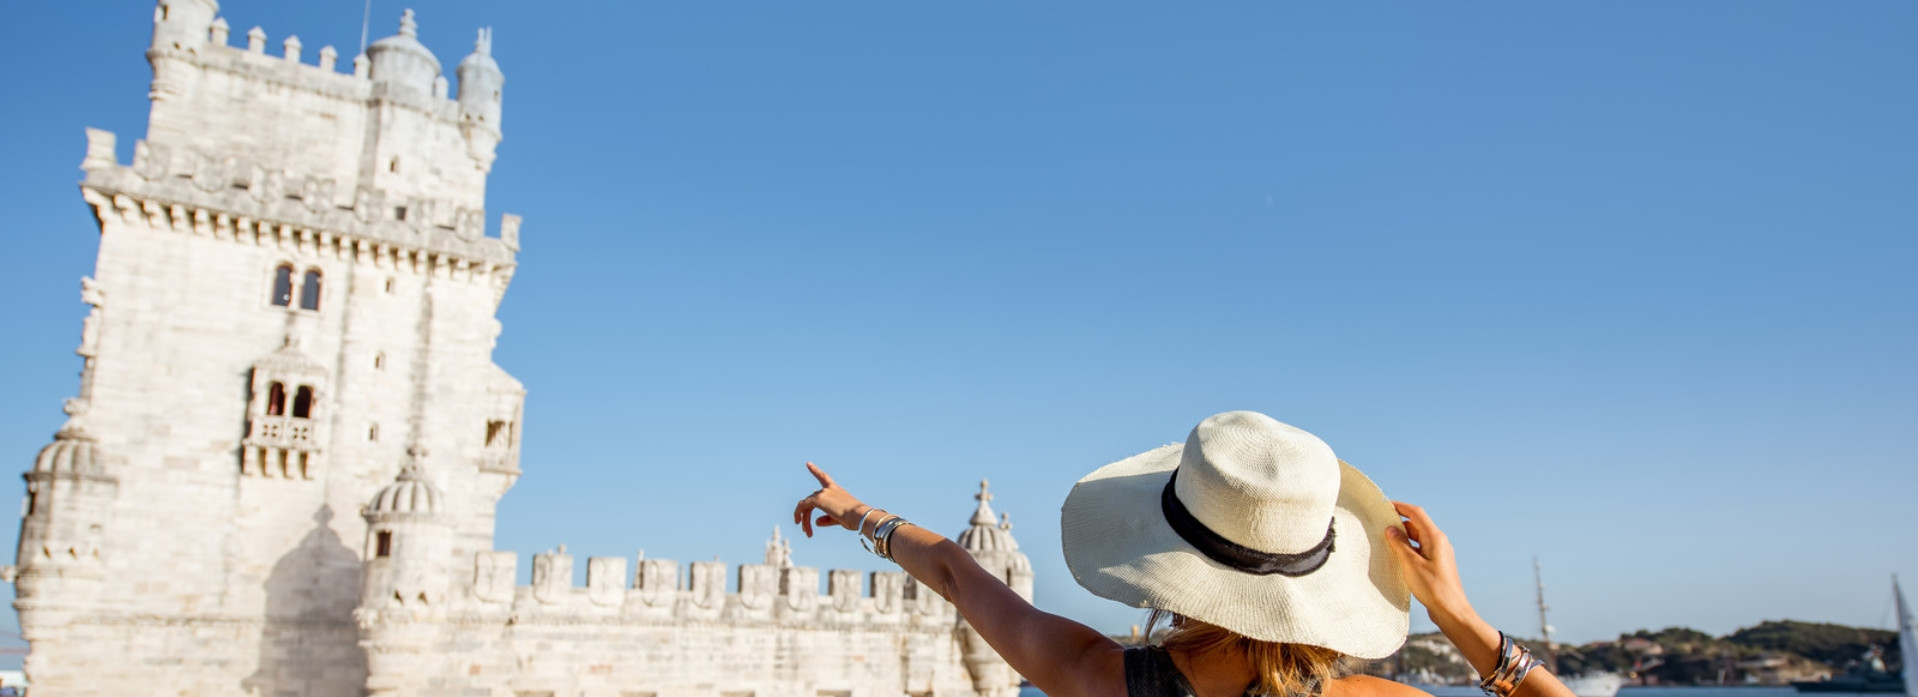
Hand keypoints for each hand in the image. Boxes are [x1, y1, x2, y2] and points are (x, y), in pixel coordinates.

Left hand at [791, 462, 870, 537]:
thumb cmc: (855, 519)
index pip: (824, 478)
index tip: (808, 464)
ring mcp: (823, 493)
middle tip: (806, 531)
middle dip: (806, 515)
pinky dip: (798, 514)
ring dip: (804, 519)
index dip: (815, 470)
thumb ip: (826, 519)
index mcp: (837, 490)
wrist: (860, 516)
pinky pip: (802, 506)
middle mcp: (829, 489)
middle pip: (811, 500)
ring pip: (806, 504)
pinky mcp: (819, 499)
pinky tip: (798, 522)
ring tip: (807, 533)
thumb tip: (816, 522)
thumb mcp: (839, 519)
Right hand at [1383, 501, 1476, 625]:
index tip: (1384, 505)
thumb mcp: (1412, 564)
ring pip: (1418, 538)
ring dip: (1402, 537)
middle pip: (1417, 525)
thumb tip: (1390, 529)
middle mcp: (1439, 542)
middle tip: (1380, 523)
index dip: (1400, 507)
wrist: (1451, 610)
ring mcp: (1438, 553)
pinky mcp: (1436, 564)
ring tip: (1385, 540)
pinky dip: (1407, 548)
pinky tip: (1397, 556)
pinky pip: (1419, 549)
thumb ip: (1400, 545)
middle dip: (1399, 522)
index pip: (1416, 514)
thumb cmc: (1434, 588)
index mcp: (1435, 538)